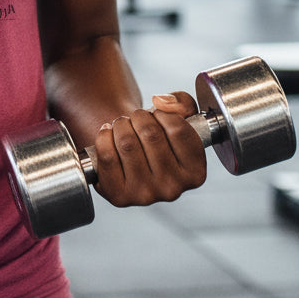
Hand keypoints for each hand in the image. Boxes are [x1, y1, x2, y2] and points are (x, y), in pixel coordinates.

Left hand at [90, 91, 206, 207]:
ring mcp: (145, 195)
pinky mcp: (119, 195)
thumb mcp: (179, 116)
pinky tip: (108, 136)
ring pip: (127, 142)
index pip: (178, 130)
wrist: (128, 156)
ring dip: (120, 125)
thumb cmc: (157, 135)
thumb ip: (182, 102)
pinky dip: (103, 137)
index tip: (157, 115)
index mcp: (195, 173)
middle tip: (136, 120)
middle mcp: (173, 189)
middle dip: (138, 117)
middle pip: (150, 134)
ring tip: (123, 127)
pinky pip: (107, 155)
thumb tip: (161, 102)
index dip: (162, 114)